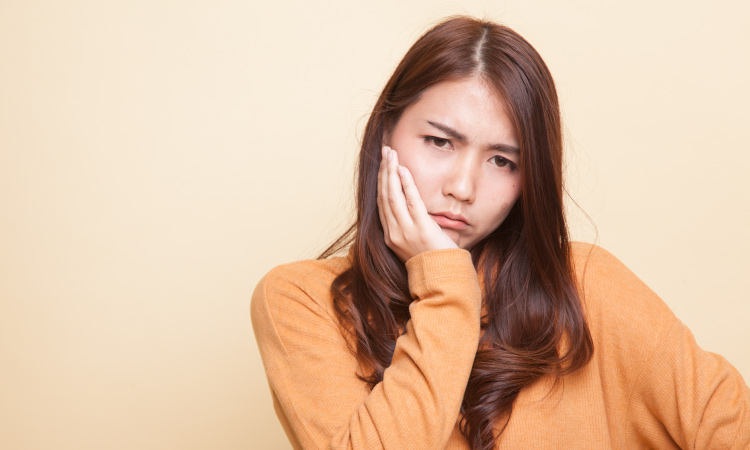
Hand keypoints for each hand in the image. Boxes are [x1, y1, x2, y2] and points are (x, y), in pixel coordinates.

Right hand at [377, 145, 457, 261]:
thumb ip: (407, 225)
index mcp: (390, 235)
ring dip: (391, 172)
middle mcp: (393, 232)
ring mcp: (406, 231)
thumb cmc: (432, 260)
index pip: (381, 202)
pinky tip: (403, 170)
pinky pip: (411, 202)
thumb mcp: (413, 242)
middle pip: (383, 195)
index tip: (383, 164)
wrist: (442, 277)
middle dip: (384, 171)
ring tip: (391, 154)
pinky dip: (406, 185)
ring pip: (392, 196)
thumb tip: (409, 205)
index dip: (381, 181)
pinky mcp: (421, 228)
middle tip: (385, 151)